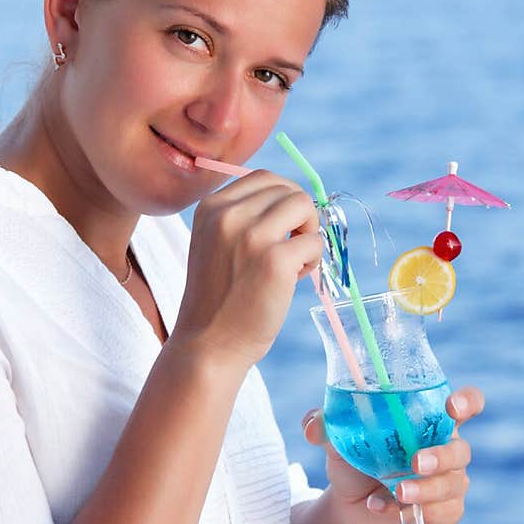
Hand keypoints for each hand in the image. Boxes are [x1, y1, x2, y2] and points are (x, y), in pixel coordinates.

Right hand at [173, 170, 322, 371]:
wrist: (208, 345)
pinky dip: (313, 258)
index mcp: (211, 207)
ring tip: (295, 261)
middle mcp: (228, 215)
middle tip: (291, 248)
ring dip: (309, 232)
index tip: (283, 228)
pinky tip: (295, 278)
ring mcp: (252, 236)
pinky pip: (315, 241)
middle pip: (288, 189)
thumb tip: (294, 199)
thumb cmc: (218, 299)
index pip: (264, 178)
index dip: (283, 199)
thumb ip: (243, 217)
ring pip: (305, 206)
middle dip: (299, 216)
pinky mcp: (275, 260)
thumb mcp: (216, 244)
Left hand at [300, 386, 484, 523]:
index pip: (467, 404)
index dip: (467, 402)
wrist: (349, 508)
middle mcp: (446, 450)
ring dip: (425, 490)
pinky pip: (439, 515)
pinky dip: (409, 514)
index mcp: (430, 422)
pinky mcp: (444, 514)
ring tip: (397, 494)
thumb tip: (313, 426)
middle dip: (441, 457)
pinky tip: (378, 508)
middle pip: (460, 450)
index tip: (451, 407)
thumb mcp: (338, 442)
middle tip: (415, 463)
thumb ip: (327, 426)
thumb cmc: (354, 462)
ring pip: (452, 485)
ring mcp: (449, 483)